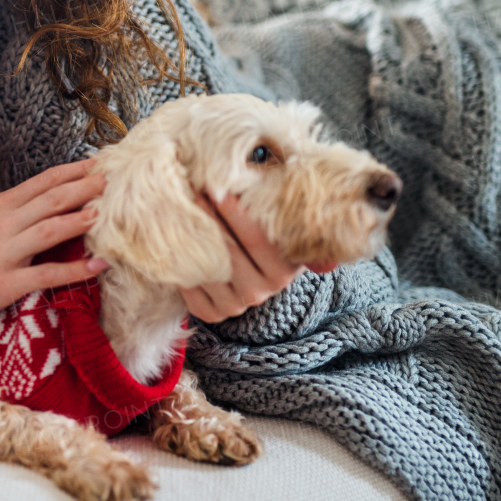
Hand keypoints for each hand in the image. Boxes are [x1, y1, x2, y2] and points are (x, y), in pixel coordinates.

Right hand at [0, 159, 108, 343]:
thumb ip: (2, 210)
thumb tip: (30, 200)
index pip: (40, 183)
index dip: (70, 172)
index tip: (96, 164)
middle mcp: (2, 225)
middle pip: (50, 200)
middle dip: (83, 188)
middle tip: (111, 181)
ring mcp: (3, 254)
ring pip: (49, 230)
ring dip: (79, 220)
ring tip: (105, 214)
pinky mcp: (4, 284)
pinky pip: (45, 275)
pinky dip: (74, 270)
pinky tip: (97, 266)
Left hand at [178, 192, 306, 323]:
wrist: (252, 274)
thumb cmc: (269, 238)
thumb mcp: (288, 232)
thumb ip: (300, 225)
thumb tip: (325, 248)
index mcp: (284, 270)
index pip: (257, 240)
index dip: (235, 213)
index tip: (218, 186)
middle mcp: (261, 292)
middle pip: (228, 251)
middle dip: (209, 217)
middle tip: (192, 188)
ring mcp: (235, 305)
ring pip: (207, 268)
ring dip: (190, 236)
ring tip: (180, 206)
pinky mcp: (211, 313)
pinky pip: (190, 286)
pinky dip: (181, 262)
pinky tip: (175, 236)